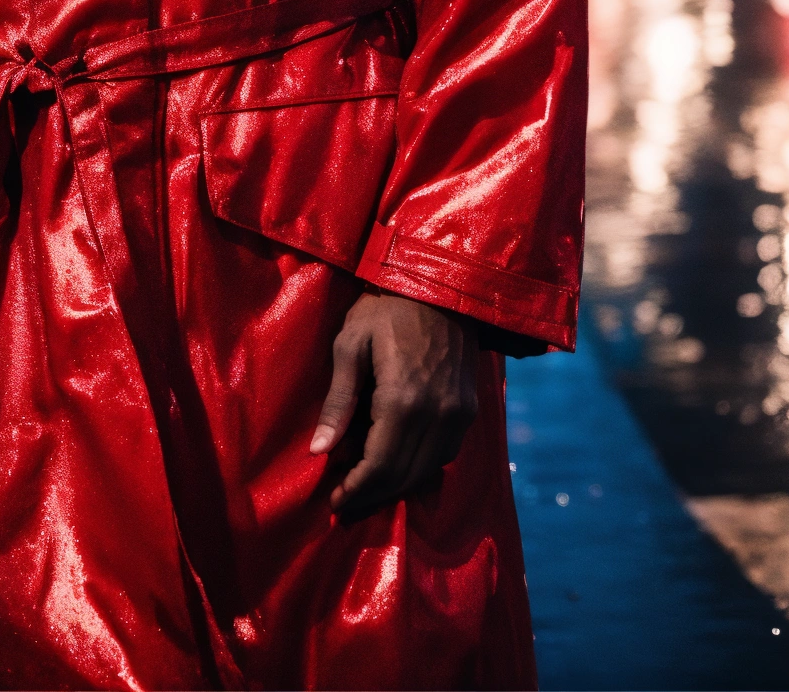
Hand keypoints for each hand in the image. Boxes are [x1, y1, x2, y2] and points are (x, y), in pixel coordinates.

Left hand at [310, 291, 477, 518]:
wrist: (440, 284)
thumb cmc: (384, 308)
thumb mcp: (350, 345)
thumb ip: (338, 401)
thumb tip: (319, 450)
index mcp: (403, 400)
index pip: (380, 467)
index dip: (356, 489)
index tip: (335, 502)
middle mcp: (437, 415)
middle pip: (403, 476)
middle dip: (372, 495)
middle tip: (346, 503)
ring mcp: (458, 414)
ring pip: (427, 470)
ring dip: (396, 485)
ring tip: (366, 486)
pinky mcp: (469, 408)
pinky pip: (444, 454)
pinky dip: (419, 467)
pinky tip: (397, 462)